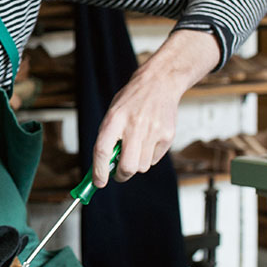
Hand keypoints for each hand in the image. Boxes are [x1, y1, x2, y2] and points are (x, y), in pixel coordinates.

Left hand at [93, 29, 219, 186]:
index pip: (103, 151)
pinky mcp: (167, 136)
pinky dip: (147, 157)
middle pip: (127, 167)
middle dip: (120, 175)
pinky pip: (154, 159)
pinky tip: (147, 140)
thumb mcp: (113, 114)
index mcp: (115, 119)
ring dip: (135, 165)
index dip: (99, 171)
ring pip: (141, 167)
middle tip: (117, 173)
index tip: (98, 183)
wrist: (160, 83)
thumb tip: (103, 167)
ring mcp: (153, 132)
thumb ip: (108, 138)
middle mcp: (134, 126)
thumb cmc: (131, 100)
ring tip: (134, 148)